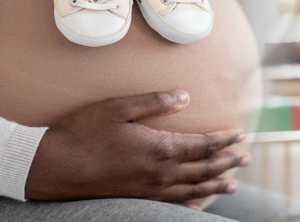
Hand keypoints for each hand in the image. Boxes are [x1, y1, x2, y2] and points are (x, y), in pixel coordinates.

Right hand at [25, 90, 249, 201]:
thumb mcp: (118, 108)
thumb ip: (155, 101)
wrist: (52, 168)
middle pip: (205, 169)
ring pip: (194, 189)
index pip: (204, 145)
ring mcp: (150, 189)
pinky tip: (199, 202)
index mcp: (160, 148)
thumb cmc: (83, 133)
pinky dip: (192, 202)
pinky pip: (174, 204)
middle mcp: (161, 173)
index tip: (241, 135)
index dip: (225, 140)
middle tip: (246, 158)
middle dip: (229, 162)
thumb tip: (185, 96)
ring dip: (217, 185)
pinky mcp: (139, 198)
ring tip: (233, 184)